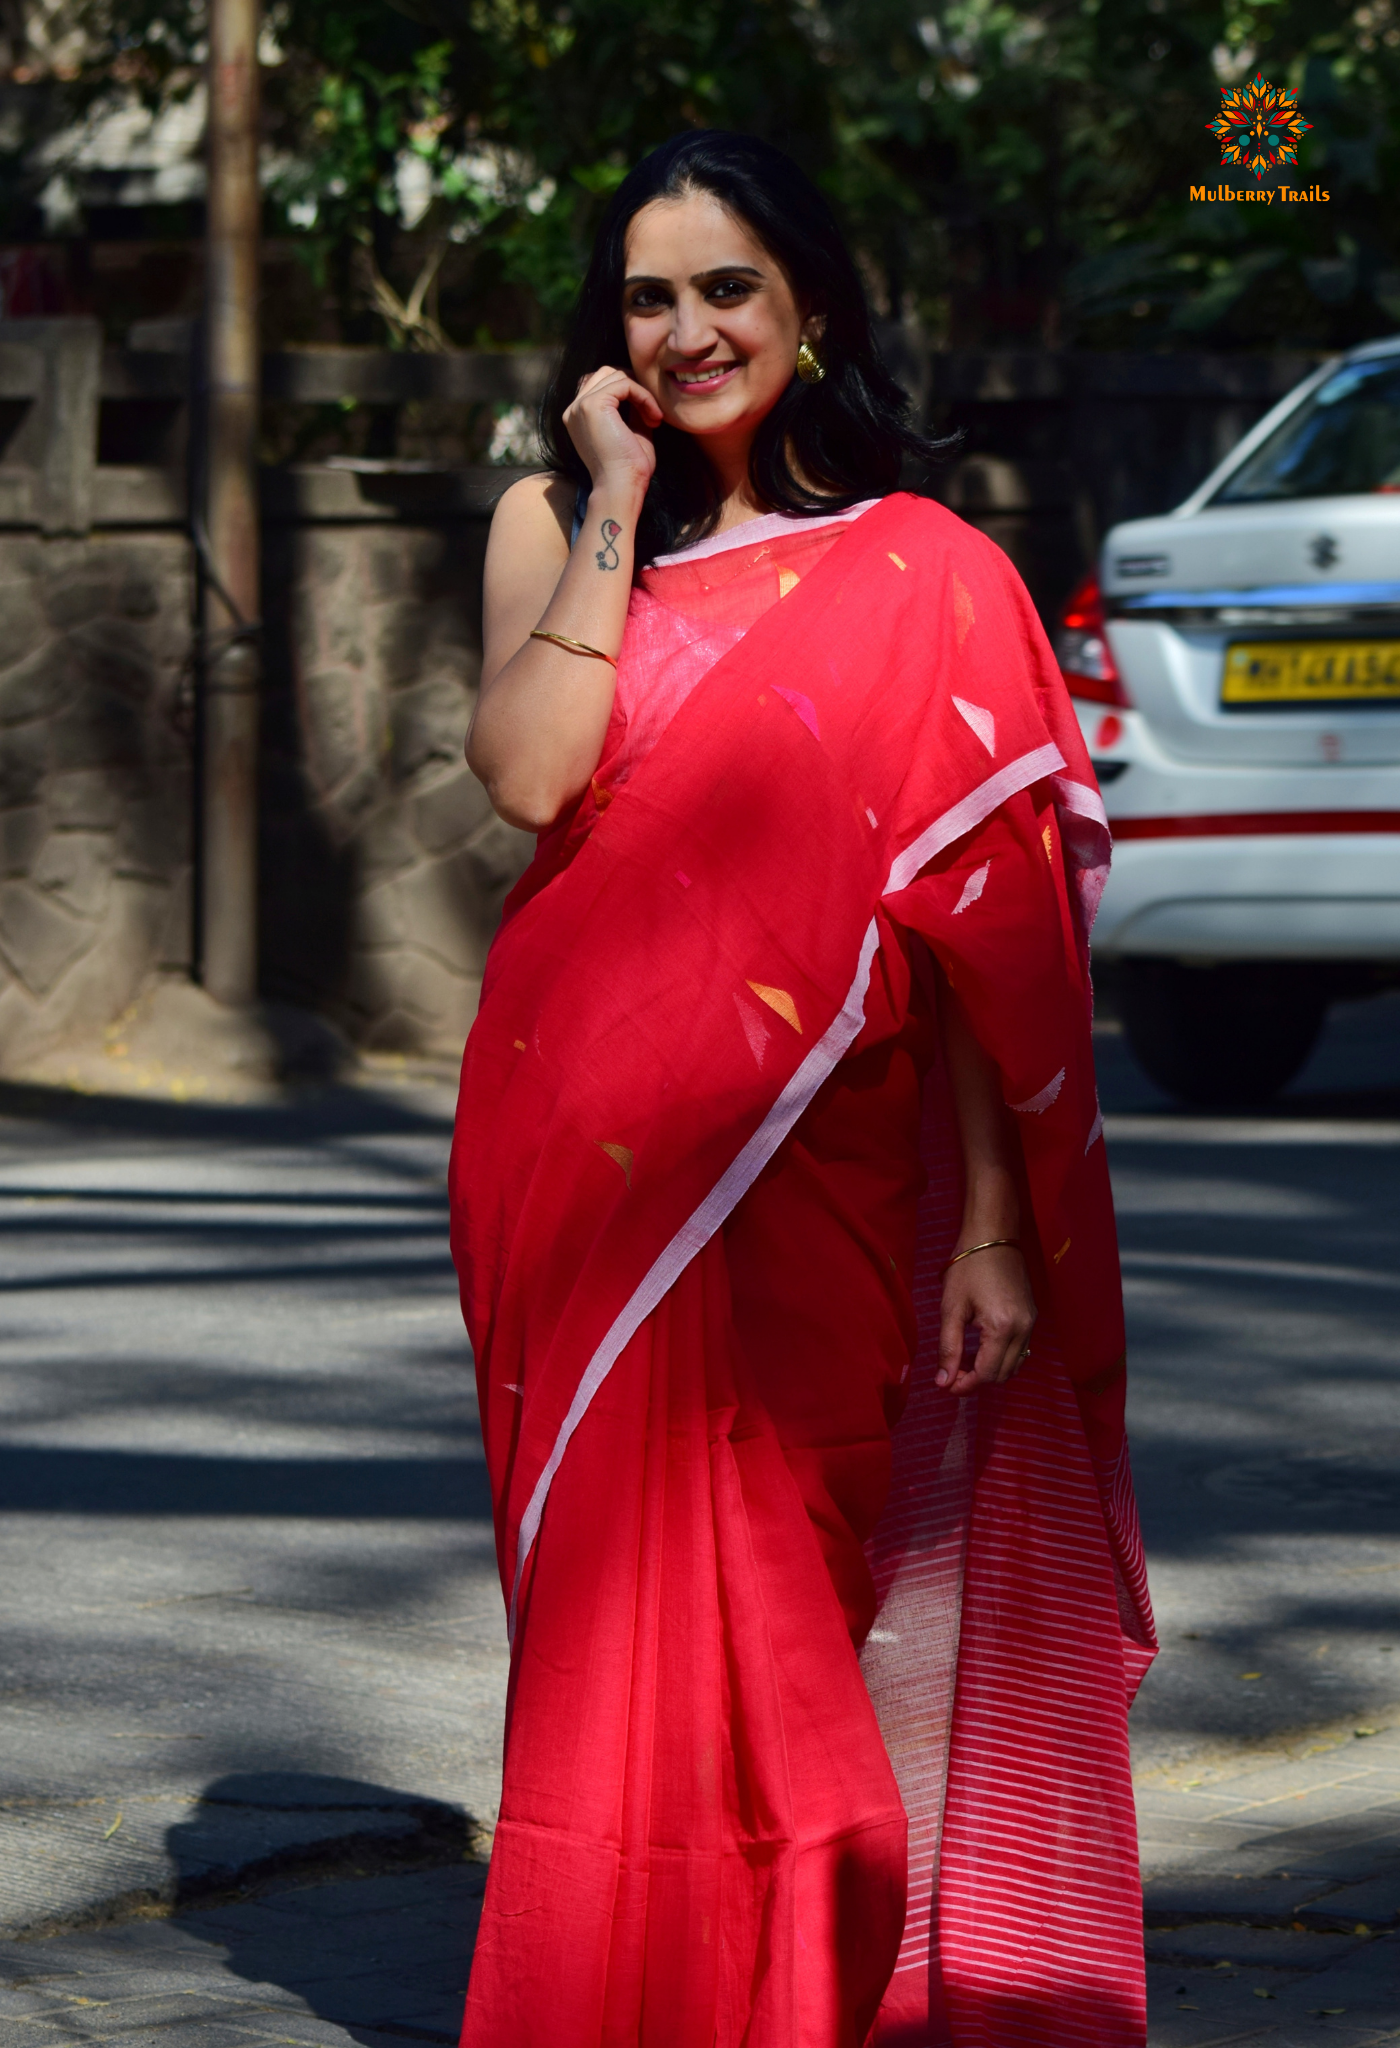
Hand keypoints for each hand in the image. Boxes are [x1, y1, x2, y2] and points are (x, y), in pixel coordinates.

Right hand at [562, 365, 660, 502]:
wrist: (620, 488)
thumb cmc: (627, 469)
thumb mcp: (630, 432)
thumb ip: (631, 409)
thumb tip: (642, 390)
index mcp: (578, 416)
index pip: (602, 384)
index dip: (629, 392)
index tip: (649, 416)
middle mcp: (573, 409)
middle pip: (607, 374)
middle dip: (634, 388)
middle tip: (652, 414)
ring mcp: (580, 405)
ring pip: (616, 375)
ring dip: (641, 393)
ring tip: (653, 417)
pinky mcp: (593, 404)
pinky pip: (625, 384)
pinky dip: (644, 396)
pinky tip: (653, 417)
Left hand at [936, 1245, 1036, 1396]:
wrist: (994, 1237)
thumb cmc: (967, 1267)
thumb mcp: (951, 1308)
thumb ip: (948, 1348)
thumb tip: (942, 1382)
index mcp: (1002, 1328)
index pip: (988, 1374)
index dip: (966, 1385)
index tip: (946, 1384)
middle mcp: (1023, 1329)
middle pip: (1003, 1375)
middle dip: (977, 1380)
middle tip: (952, 1372)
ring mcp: (1031, 1323)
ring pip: (1015, 1365)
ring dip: (991, 1370)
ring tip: (965, 1361)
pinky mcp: (1032, 1317)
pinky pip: (1021, 1350)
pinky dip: (1002, 1357)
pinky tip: (982, 1348)